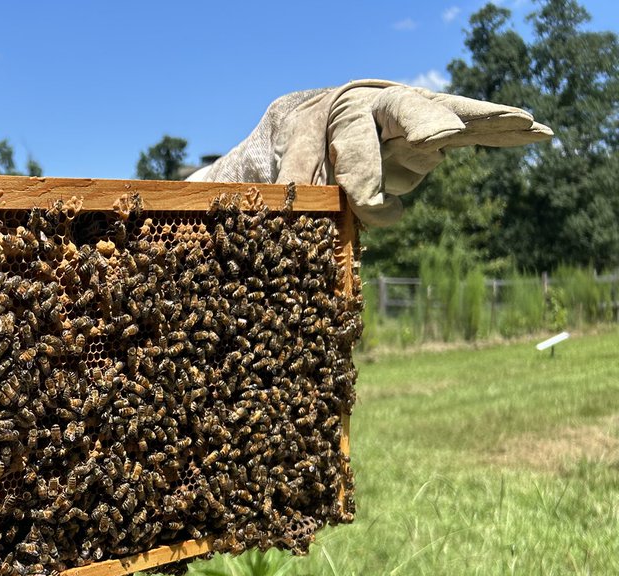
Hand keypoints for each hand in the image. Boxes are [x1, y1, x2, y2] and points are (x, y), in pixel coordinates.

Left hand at [275, 80, 551, 225]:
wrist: (321, 119)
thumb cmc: (305, 146)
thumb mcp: (290, 164)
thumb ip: (295, 184)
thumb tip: (289, 216)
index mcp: (344, 114)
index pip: (355, 149)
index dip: (365, 180)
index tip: (375, 210)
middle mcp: (386, 106)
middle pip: (409, 111)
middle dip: (424, 125)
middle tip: (438, 137)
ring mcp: (418, 113)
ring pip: (452, 117)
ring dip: (485, 123)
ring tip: (521, 123)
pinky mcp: (441, 125)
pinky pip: (476, 128)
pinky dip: (503, 131)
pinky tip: (539, 133)